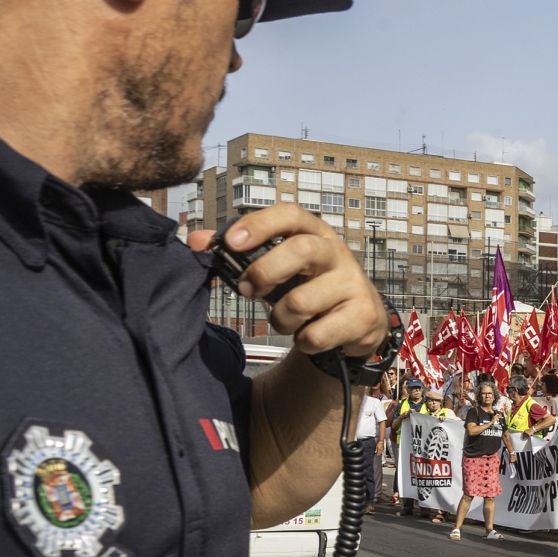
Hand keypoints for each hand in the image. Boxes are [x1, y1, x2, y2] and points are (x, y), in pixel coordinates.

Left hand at [191, 206, 385, 360]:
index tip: (230, 242)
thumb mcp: (279, 265)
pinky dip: (303, 341)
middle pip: (300, 251)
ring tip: (285, 320)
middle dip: (264, 272)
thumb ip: (239, 253)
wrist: (359, 320)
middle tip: (247, 290)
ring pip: (301, 302)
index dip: (259, 225)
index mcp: (315, 234)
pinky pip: (316, 334)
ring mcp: (353, 284)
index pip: (290, 215)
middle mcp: (336, 253)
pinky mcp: (362, 316)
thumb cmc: (308, 286)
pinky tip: (309, 334)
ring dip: (280, 318)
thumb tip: (195, 241)